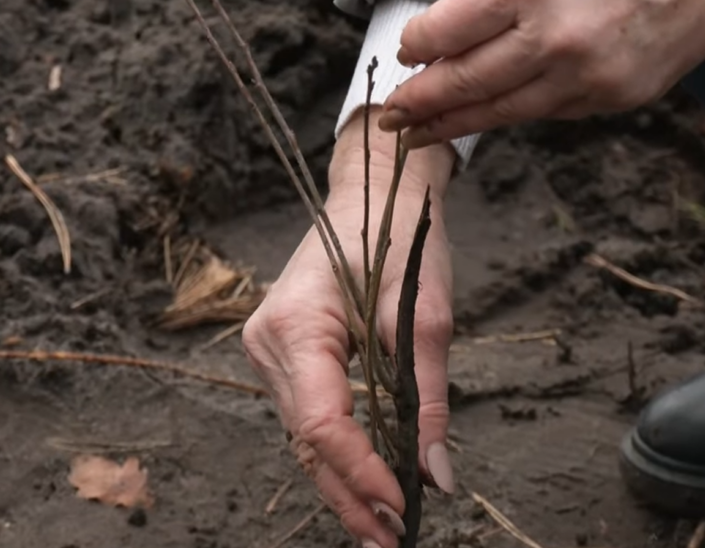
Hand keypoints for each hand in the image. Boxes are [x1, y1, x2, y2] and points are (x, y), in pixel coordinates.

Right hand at [243, 112, 455, 547]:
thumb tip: (435, 475)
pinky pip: (307, 412)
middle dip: (350, 493)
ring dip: (343, 479)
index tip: (402, 508)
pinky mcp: (284, 350)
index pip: (320, 422)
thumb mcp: (424, 314)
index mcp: (297, 324)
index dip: (360, 474)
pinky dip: (337, 449)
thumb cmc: (398, 236)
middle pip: (306, 438)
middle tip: (390, 539)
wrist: (372, 193)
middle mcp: (269, 341)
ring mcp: (269, 346)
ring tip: (380, 524)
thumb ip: (426, 396)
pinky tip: (362, 478)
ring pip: (303, 433)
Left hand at [378, 0, 704, 147]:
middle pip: (463, 83)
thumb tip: (444, 30)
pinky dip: (507, 114)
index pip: (446, 31)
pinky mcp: (608, 100)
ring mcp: (582, 77)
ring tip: (417, 135)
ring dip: (450, 125)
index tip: (404, 53)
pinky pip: (543, 113)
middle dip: (418, 102)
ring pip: (498, 112)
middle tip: (389, 116)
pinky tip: (482, 118)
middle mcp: (551, 38)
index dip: (416, 45)